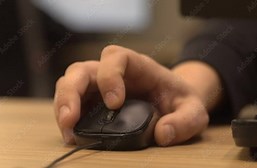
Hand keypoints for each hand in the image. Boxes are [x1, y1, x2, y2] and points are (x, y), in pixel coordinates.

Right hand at [54, 45, 213, 145]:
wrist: (173, 103)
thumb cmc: (179, 100)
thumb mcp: (193, 110)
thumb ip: (185, 121)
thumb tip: (163, 134)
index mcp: (139, 66)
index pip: (115, 56)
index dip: (109, 76)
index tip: (114, 103)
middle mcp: (114, 73)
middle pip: (82, 69)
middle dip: (71, 92)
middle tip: (71, 119)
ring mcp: (100, 87)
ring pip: (70, 83)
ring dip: (63, 105)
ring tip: (68, 131)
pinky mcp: (93, 101)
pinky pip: (73, 103)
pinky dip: (67, 117)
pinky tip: (72, 134)